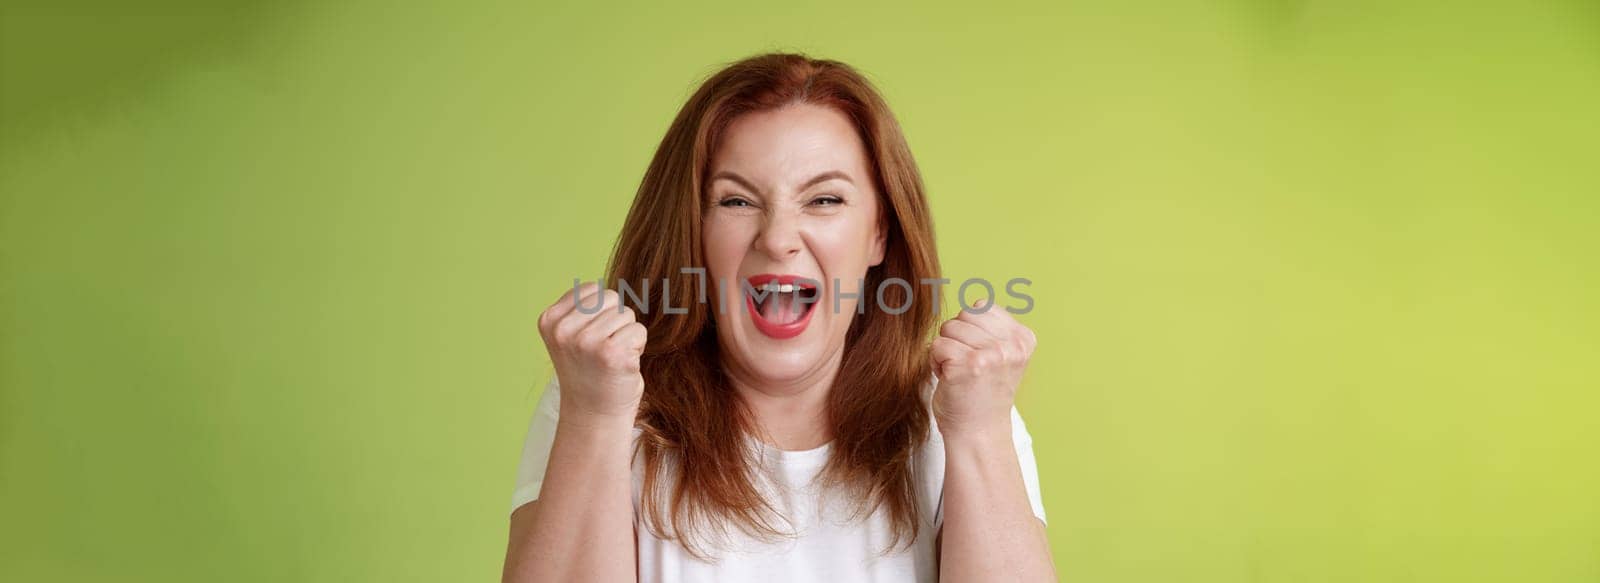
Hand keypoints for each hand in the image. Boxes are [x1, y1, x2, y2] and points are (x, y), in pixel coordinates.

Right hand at [537, 282, 646, 419]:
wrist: (594, 414)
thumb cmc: (589, 370)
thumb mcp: (572, 334)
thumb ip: (584, 307)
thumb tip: (619, 285)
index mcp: (550, 320)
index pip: (592, 290)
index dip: (600, 312)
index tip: (590, 339)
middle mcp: (564, 330)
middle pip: (611, 298)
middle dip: (615, 321)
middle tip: (603, 351)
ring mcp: (587, 342)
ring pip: (627, 314)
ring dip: (627, 336)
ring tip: (611, 359)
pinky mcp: (611, 355)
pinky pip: (638, 330)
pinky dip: (638, 347)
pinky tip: (623, 366)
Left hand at [930, 298, 1036, 436]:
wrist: (978, 433)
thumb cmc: (982, 394)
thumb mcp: (1001, 356)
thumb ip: (993, 328)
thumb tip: (971, 298)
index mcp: (1023, 339)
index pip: (982, 306)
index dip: (971, 330)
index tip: (980, 357)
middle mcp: (1011, 346)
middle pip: (963, 315)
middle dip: (957, 338)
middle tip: (967, 368)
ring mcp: (991, 355)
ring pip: (948, 329)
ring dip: (946, 351)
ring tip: (959, 374)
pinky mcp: (968, 365)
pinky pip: (937, 345)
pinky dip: (936, 363)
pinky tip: (950, 380)